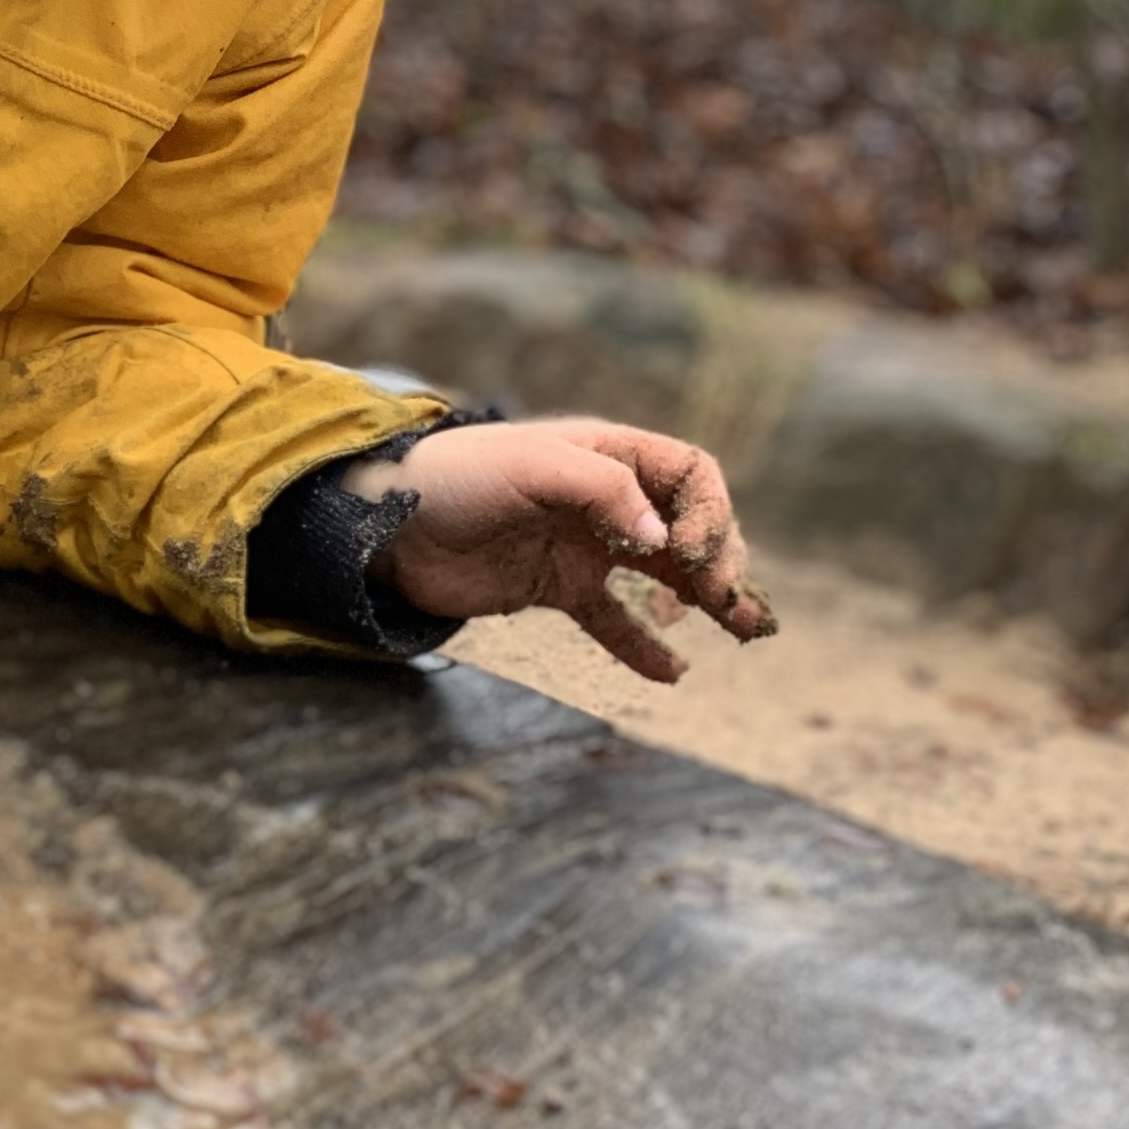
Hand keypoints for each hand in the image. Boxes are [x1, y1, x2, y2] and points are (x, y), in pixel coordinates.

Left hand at [363, 418, 774, 685]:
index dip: (708, 513)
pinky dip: (642, 645)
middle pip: (688, 528)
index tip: (689, 553)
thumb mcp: (533, 466)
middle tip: (728, 602)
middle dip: (721, 560)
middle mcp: (607, 500)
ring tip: (739, 630)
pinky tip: (672, 673)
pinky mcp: (557, 589)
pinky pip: (612, 621)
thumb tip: (661, 540)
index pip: (691, 476)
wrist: (389, 527)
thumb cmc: (458, 477)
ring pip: (662, 577)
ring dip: (705, 601)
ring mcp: (585, 547)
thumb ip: (602, 492)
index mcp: (610, 455)